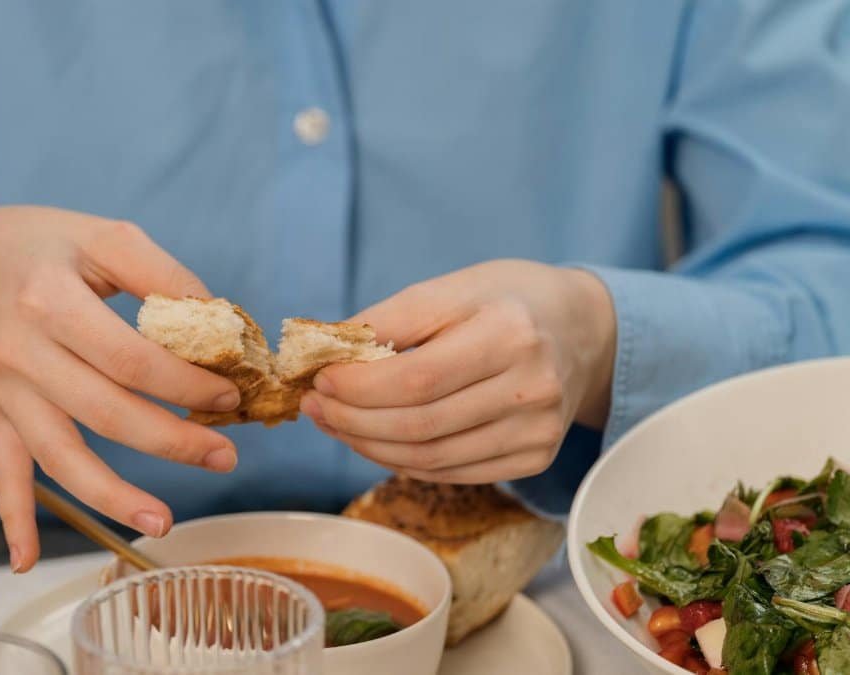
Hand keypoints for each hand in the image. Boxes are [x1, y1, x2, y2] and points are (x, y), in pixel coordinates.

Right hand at [0, 206, 240, 570]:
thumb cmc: (39, 246)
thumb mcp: (101, 234)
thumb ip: (160, 274)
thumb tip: (220, 325)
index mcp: (47, 299)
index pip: (129, 358)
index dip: (185, 383)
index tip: (229, 394)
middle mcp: (18, 351)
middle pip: (103, 413)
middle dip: (172, 441)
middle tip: (225, 456)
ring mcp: (2, 392)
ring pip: (59, 456)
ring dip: (112, 495)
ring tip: (162, 521)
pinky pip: (2, 474)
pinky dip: (12, 519)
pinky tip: (25, 560)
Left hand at [299, 260, 614, 483]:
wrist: (581, 328)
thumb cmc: (504, 300)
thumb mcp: (450, 289)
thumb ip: (389, 320)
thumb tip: (325, 352)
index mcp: (511, 334)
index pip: (418, 378)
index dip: (359, 387)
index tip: (319, 380)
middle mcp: (533, 388)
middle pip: (420, 425)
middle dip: (352, 421)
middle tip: (314, 407)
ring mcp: (538, 431)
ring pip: (430, 458)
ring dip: (369, 446)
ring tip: (334, 424)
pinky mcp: (536, 458)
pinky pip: (452, 472)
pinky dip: (403, 462)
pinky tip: (375, 440)